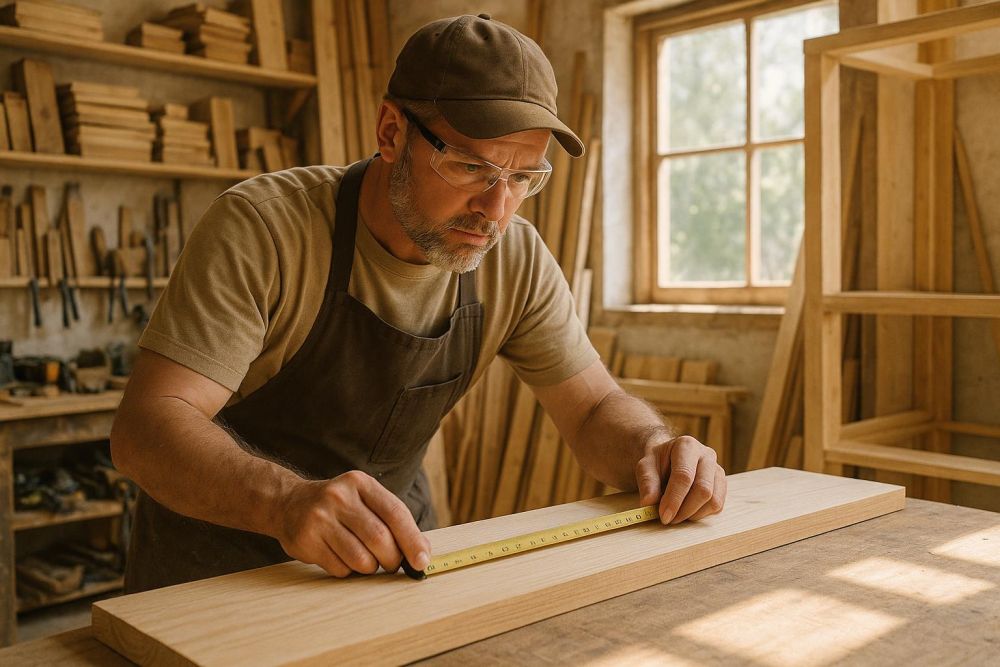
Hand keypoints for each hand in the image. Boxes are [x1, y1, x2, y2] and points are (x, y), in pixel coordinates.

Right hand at [275, 470, 430, 576]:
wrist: (289, 503)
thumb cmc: (340, 506)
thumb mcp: (366, 500)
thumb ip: (394, 521)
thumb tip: (423, 552)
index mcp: (360, 483)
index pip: (395, 512)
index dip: (412, 540)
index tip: (422, 561)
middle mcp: (339, 497)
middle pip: (379, 538)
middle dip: (392, 559)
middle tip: (392, 564)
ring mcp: (319, 518)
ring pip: (360, 559)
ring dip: (370, 568)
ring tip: (366, 560)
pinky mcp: (305, 540)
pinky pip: (340, 569)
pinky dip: (348, 571)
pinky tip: (341, 557)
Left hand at [635, 435, 726, 523]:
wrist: (668, 459)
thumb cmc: (657, 463)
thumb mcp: (645, 467)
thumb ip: (647, 482)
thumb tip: (648, 502)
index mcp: (687, 446)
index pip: (684, 475)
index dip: (674, 499)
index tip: (664, 516)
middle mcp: (707, 455)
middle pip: (703, 489)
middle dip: (685, 510)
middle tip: (668, 519)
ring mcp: (717, 470)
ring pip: (713, 500)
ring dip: (693, 514)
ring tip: (676, 516)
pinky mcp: (722, 485)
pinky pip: (717, 506)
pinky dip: (701, 514)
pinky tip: (686, 511)